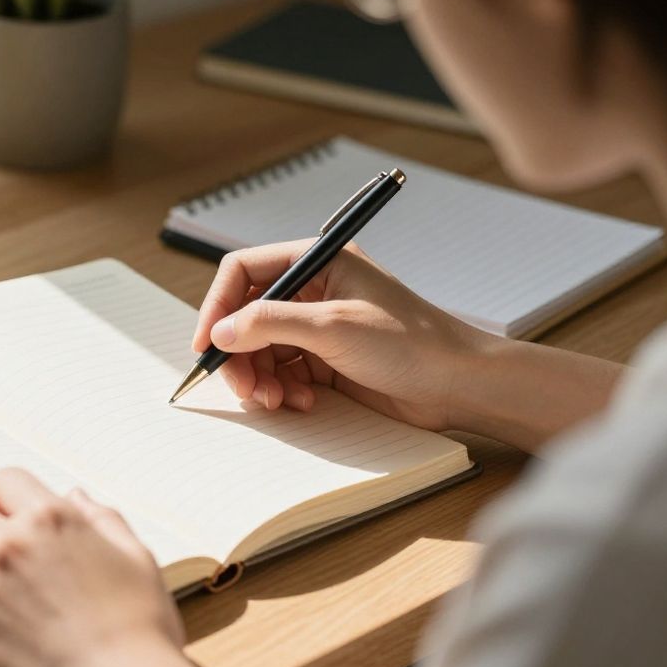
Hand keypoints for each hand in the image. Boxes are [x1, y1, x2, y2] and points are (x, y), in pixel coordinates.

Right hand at [193, 239, 488, 430]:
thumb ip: (270, 323)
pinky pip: (282, 374)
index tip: (206, 344)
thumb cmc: (412, 344)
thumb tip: (220, 332)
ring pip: (261, 350)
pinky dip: (282, 391)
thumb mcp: (333, 326)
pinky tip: (301, 403)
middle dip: (239, 354)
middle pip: (247, 317)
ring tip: (275, 401)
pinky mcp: (326, 362)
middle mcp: (314, 291)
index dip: (218, 306)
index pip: (245, 272)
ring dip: (260, 378)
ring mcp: (319, 328)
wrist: (460, 385)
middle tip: (244, 387)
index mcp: (318, 263)